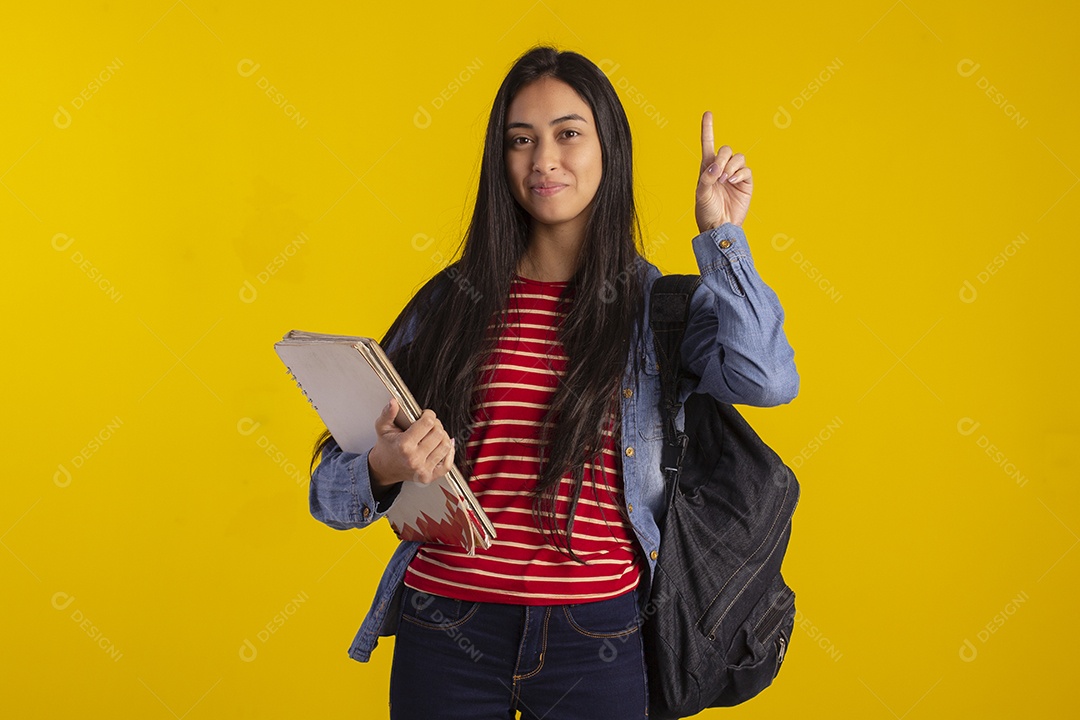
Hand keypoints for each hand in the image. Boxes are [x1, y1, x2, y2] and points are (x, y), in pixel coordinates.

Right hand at [367, 398, 455, 488]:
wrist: (384, 468)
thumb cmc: (386, 447)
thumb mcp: (382, 428)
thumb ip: (388, 414)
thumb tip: (394, 402)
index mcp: (404, 445)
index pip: (427, 423)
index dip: (429, 414)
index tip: (426, 414)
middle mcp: (414, 459)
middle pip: (438, 433)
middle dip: (436, 424)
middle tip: (430, 424)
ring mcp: (423, 470)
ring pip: (446, 446)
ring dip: (443, 437)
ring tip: (434, 434)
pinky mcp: (429, 477)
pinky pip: (448, 464)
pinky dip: (449, 453)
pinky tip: (442, 446)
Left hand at [695, 110, 752, 231]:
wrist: (719, 227)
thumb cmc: (706, 212)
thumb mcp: (701, 193)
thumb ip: (707, 177)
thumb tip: (717, 165)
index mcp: (707, 168)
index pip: (707, 144)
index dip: (708, 128)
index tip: (708, 113)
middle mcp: (721, 169)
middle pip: (726, 149)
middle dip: (722, 157)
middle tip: (718, 173)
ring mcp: (735, 175)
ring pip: (738, 157)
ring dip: (731, 165)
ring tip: (725, 179)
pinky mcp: (746, 183)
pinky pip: (746, 169)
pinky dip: (740, 173)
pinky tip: (733, 181)